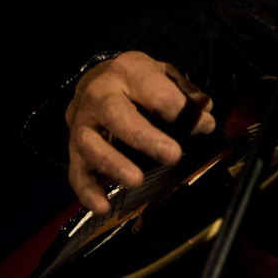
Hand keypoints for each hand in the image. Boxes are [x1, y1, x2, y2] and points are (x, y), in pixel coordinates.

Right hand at [64, 52, 215, 213]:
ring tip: (135, 181)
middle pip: (117, 114)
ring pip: (90, 144)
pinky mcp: (71, 146)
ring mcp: (81, 122)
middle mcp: (99, 94)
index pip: (158, 94)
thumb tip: (204, 108)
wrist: (93, 80)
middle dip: (145, 137)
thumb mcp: (162, 74)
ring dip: (113, 164)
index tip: (206, 127)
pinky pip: (76, 170)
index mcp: (128, 71)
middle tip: (172, 156)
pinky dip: (87, 190)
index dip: (185, 113)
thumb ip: (184, 91)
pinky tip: (103, 206)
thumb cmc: (136, 80)